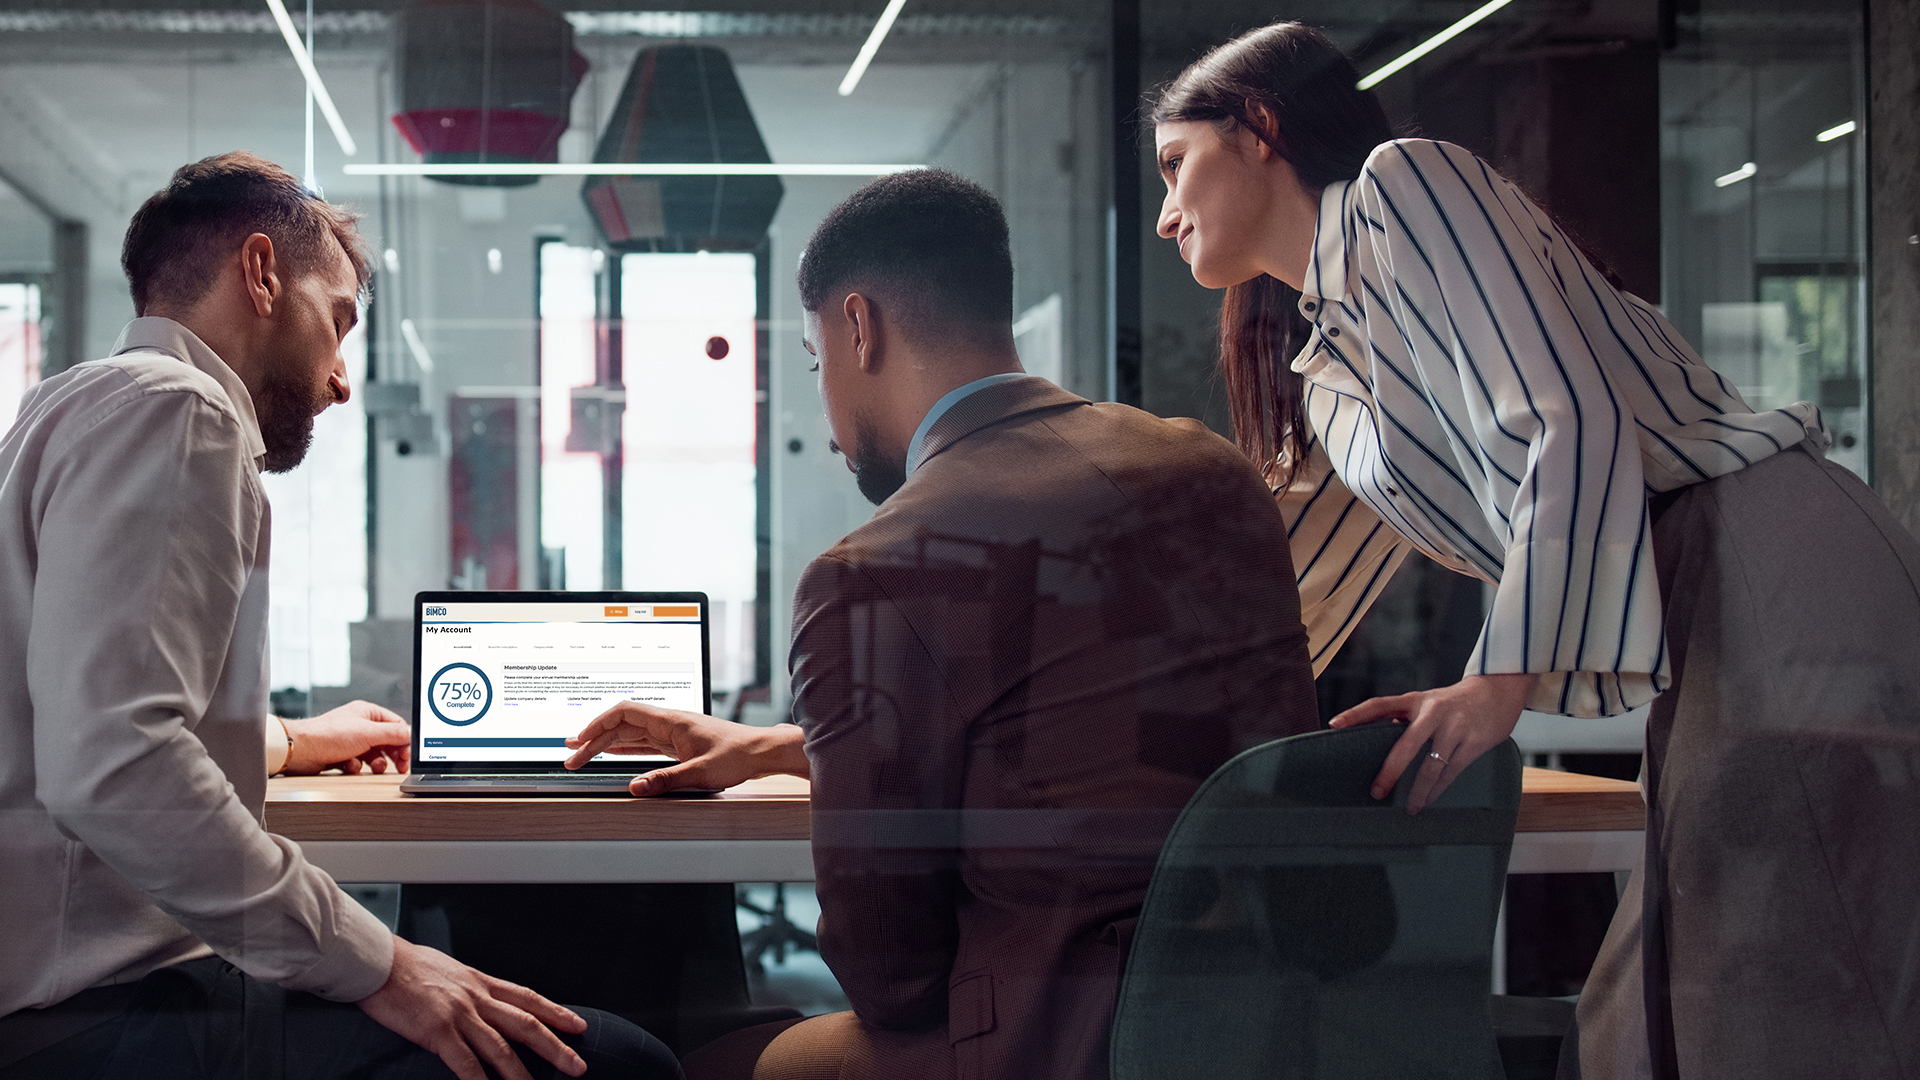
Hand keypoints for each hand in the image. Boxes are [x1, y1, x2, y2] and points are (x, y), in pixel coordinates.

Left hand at [282, 700, 410, 775]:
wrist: (301, 750)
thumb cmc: (328, 735)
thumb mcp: (368, 733)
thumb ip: (393, 734)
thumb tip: (411, 735)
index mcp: (368, 713)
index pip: (396, 726)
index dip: (404, 741)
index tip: (407, 755)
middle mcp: (360, 725)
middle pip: (387, 742)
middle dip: (392, 755)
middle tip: (399, 767)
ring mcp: (351, 740)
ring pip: (374, 754)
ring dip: (375, 763)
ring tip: (374, 767)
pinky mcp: (342, 754)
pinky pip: (359, 763)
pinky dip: (356, 766)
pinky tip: (349, 765)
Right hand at [357, 936, 586, 1079]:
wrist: (378, 961)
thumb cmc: (407, 965)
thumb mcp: (449, 970)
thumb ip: (467, 987)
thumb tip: (479, 997)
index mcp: (480, 982)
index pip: (528, 998)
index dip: (556, 1013)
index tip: (577, 1025)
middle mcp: (476, 997)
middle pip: (526, 1024)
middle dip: (555, 1047)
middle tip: (577, 1065)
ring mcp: (459, 1014)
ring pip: (501, 1048)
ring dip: (521, 1073)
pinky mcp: (437, 1031)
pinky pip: (464, 1062)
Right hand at [564, 701, 807, 795]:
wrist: (762, 752)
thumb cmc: (738, 756)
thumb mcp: (700, 773)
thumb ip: (666, 780)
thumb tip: (634, 787)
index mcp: (671, 720)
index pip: (624, 713)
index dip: (597, 724)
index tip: (579, 740)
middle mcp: (669, 723)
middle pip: (622, 725)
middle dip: (594, 739)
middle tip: (571, 757)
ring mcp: (673, 733)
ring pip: (631, 733)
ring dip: (606, 743)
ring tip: (580, 752)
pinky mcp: (678, 744)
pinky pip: (644, 743)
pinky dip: (624, 748)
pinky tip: (612, 753)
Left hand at [1328, 673, 1533, 812]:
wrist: (1497, 692)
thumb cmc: (1453, 702)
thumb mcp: (1426, 703)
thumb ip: (1403, 718)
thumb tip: (1375, 739)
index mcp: (1415, 700)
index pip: (1379, 704)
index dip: (1356, 714)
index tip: (1334, 725)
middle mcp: (1433, 712)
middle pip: (1406, 745)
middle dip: (1390, 771)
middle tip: (1376, 791)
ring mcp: (1454, 728)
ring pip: (1431, 765)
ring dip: (1418, 790)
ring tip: (1408, 808)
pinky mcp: (1473, 743)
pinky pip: (1451, 772)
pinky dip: (1438, 789)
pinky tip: (1429, 800)